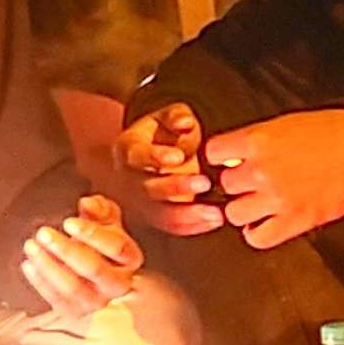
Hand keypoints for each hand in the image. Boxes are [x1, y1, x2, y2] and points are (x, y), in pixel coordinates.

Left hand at [21, 193, 144, 315]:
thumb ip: (99, 208)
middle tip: (43, 233)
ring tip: (31, 246)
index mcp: (130, 258)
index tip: (68, 222)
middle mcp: (117, 283)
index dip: (92, 234)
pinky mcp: (75, 311)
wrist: (92, 272)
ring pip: (72, 287)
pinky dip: (40, 281)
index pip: (116, 247)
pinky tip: (28, 263)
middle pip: (94, 268)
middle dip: (66, 249)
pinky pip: (55, 299)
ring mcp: (96, 301)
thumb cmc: (99, 242)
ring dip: (48, 266)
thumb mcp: (105, 221)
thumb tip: (88, 204)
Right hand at [117, 103, 225, 236]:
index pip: (137, 156)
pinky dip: (193, 227)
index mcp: (128, 150)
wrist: (151, 154)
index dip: (155, 156)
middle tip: (204, 183)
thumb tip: (185, 122)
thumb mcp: (166, 117)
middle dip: (176, 187)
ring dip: (188, 215)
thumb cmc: (162, 133)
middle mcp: (129, 180)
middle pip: (148, 189)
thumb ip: (176, 117)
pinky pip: (171, 227)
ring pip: (159, 214)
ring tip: (215, 212)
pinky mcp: (154, 218)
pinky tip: (213, 221)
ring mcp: (140, 203)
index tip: (178, 156)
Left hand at [204, 109, 343, 250]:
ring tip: (260, 202)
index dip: (222, 157)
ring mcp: (276, 199)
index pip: (213, 153)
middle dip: (239, 183)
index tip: (228, 160)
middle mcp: (261, 170)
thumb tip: (238, 153)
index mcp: (259, 140)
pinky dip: (258, 233)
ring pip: (235, 213)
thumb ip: (258, 140)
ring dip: (245, 208)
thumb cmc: (339, 133)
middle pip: (225, 184)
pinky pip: (257, 238)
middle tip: (255, 180)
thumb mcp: (289, 122)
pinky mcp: (294, 222)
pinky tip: (266, 222)